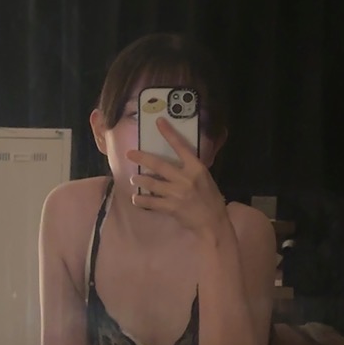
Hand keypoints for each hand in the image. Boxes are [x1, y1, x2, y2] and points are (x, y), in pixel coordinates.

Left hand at [130, 118, 226, 237]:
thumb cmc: (211, 199)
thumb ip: (191, 169)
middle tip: (130, 153)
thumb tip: (177, 161)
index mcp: (196, 168)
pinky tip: (136, 199)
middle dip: (142, 158)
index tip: (159, 122)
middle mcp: (186, 178)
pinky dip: (142, 200)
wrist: (213, 222)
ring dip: (140, 180)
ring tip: (133, 178)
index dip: (169, 133)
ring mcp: (177, 193)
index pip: (181, 147)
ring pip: (152, 183)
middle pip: (159, 165)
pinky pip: (151, 202)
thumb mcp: (206, 179)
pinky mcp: (171, 207)